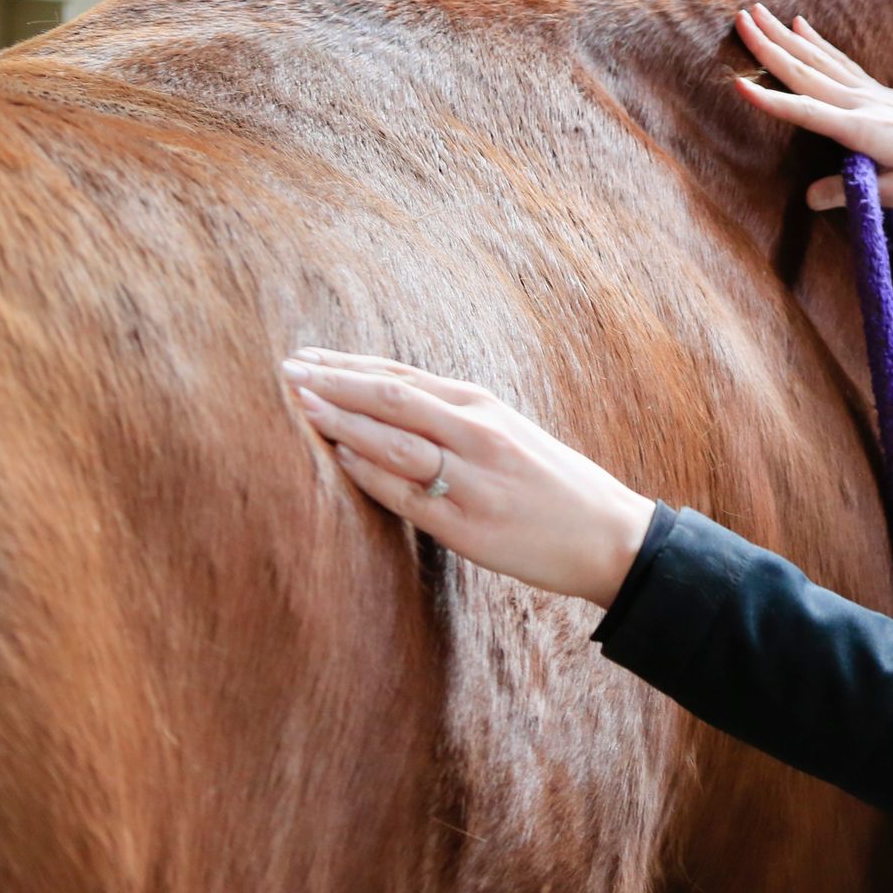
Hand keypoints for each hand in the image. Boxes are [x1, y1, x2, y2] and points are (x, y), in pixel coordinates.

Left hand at [280, 348, 657, 607]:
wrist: (607, 535)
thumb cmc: (553, 484)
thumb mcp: (508, 432)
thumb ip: (455, 418)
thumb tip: (389, 407)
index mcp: (483, 406)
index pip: (401, 377)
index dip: (348, 366)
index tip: (305, 357)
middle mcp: (477, 433)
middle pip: (391, 398)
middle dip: (334, 383)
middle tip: (285, 370)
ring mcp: (473, 479)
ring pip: (395, 440)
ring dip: (342, 421)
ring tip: (299, 406)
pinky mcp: (469, 525)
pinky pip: (408, 494)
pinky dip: (370, 473)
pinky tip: (338, 459)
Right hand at [731, 3, 892, 210]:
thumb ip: (851, 193)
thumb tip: (810, 198)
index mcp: (863, 130)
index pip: (807, 113)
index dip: (771, 102)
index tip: (738, 84)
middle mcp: (862, 104)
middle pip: (806, 72)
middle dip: (769, 46)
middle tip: (739, 19)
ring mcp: (869, 93)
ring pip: (817, 59)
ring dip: (785, 36)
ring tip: (756, 13)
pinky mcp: (876, 91)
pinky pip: (838, 61)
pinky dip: (817, 42)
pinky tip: (801, 25)